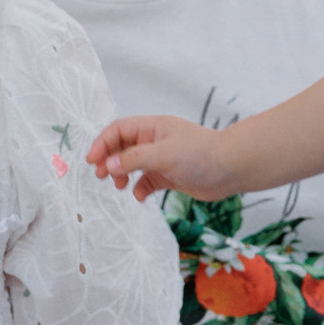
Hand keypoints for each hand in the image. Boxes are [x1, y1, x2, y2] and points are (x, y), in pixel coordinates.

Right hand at [87, 113, 233, 204]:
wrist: (231, 169)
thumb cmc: (200, 154)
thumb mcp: (163, 154)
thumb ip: (134, 159)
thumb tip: (109, 165)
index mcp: (152, 127)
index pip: (119, 131)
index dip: (102, 144)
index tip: (92, 161)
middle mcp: (155, 141)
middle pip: (122, 147)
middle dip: (109, 160)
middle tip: (101, 176)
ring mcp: (162, 159)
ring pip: (132, 165)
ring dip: (122, 175)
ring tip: (118, 186)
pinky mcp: (170, 176)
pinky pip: (147, 181)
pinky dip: (140, 188)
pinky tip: (140, 196)